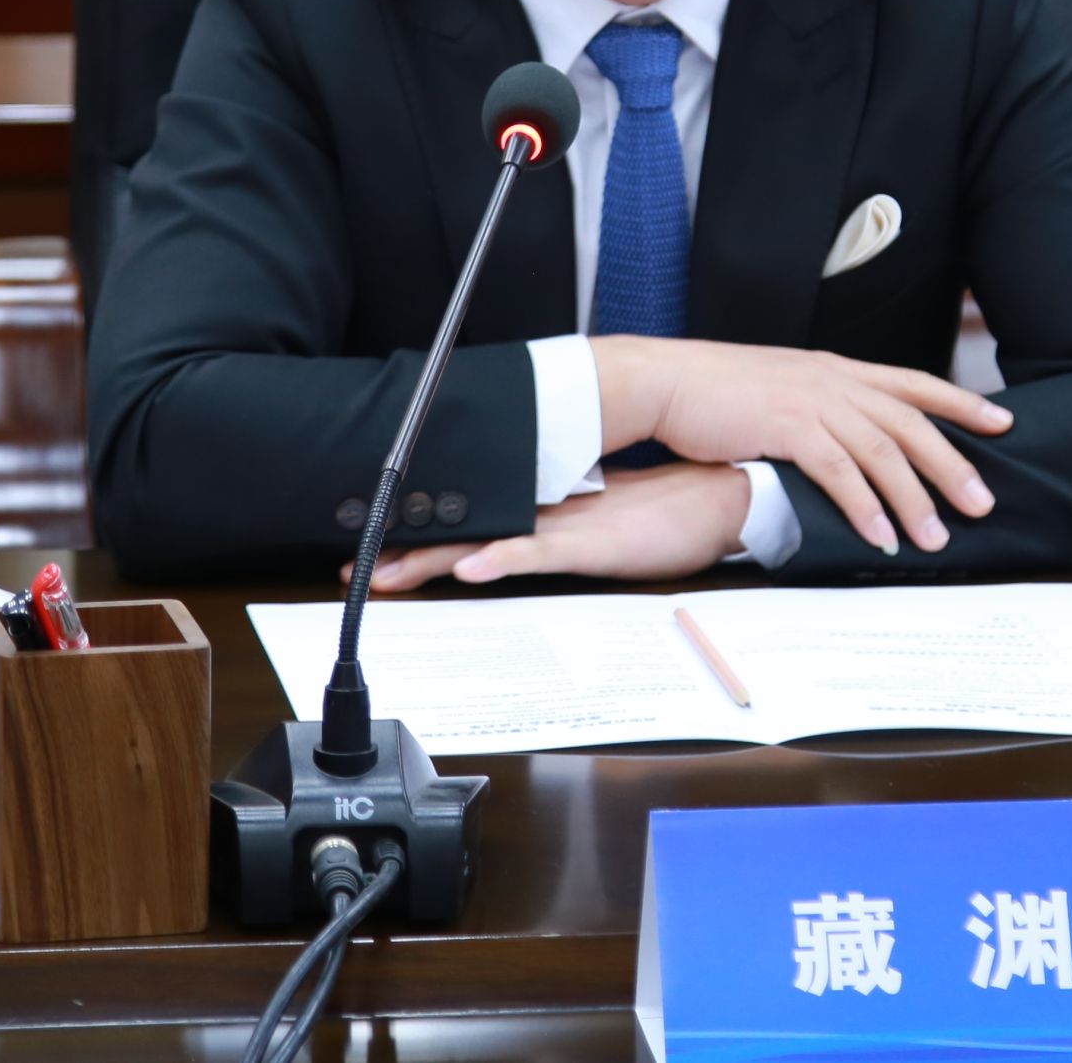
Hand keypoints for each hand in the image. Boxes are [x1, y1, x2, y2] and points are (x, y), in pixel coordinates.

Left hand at [344, 463, 752, 592]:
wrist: (717, 497)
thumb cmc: (668, 515)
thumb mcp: (601, 528)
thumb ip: (560, 537)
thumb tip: (521, 550)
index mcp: (544, 509)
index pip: (471, 524)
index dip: (422, 539)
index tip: (377, 553)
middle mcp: (544, 513)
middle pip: (462, 532)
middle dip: (405, 552)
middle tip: (354, 570)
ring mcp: (565, 526)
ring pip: (486, 540)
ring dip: (434, 558)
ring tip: (387, 573)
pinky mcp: (592, 542)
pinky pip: (539, 550)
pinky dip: (504, 558)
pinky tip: (473, 568)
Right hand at [594, 337, 1009, 555]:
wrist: (664, 380)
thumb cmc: (712, 390)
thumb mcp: (777, 388)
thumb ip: (815, 408)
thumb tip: (841, 445)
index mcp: (833, 368)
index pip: (912, 383)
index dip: (960, 402)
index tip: (1002, 420)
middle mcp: (832, 378)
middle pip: (911, 421)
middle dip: (952, 464)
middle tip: (984, 502)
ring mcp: (811, 399)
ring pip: (883, 450)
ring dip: (914, 498)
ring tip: (936, 537)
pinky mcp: (786, 424)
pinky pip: (840, 470)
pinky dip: (865, 505)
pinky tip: (879, 533)